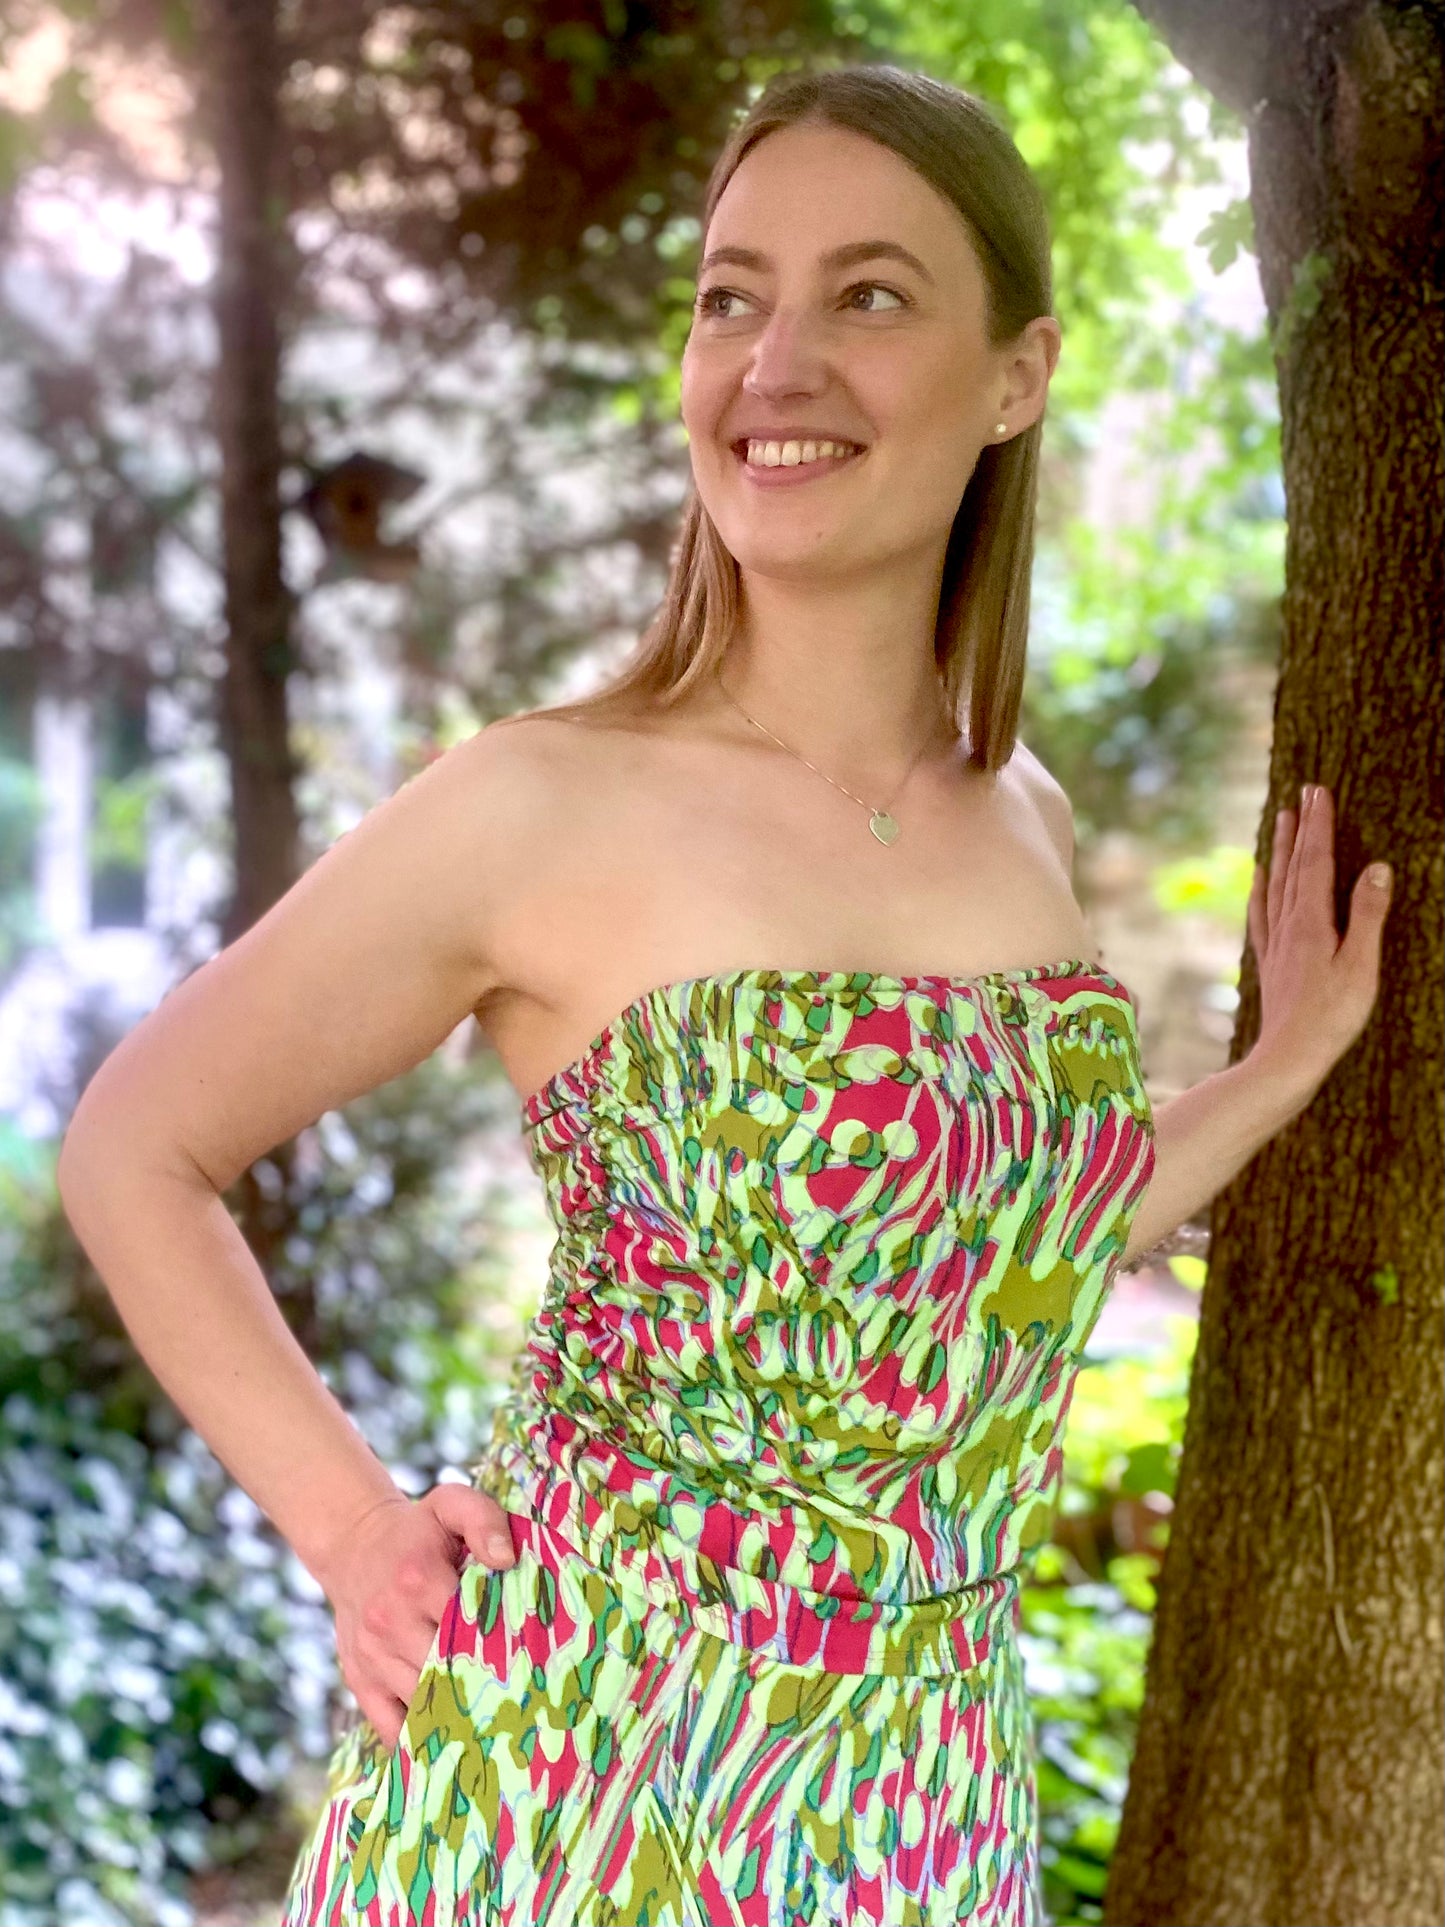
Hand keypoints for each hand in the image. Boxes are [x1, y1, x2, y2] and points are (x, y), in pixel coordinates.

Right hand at [318, 1480, 517, 1750]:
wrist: (353, 1546)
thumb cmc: (417, 1530)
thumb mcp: (451, 1505)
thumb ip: (484, 1521)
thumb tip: (507, 1560)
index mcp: (418, 1579)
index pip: (470, 1626)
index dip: (502, 1645)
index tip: (533, 1661)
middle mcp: (390, 1622)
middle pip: (447, 1672)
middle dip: (484, 1687)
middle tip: (523, 1703)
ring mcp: (372, 1657)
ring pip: (422, 1703)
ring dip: (458, 1716)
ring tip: (498, 1727)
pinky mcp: (358, 1680)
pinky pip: (390, 1727)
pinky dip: (419, 1739)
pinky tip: (452, 1743)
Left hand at [1245, 782, 1392, 1113]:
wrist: (1288, 1058)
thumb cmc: (1332, 1017)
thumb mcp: (1361, 965)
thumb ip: (1368, 915)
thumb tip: (1377, 867)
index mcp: (1311, 922)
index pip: (1315, 861)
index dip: (1318, 825)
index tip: (1319, 792)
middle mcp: (1287, 926)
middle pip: (1292, 866)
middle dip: (1299, 827)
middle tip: (1302, 792)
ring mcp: (1275, 943)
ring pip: (1274, 884)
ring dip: (1279, 850)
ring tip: (1279, 820)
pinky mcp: (1270, 962)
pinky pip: (1262, 913)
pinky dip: (1261, 889)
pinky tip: (1259, 880)